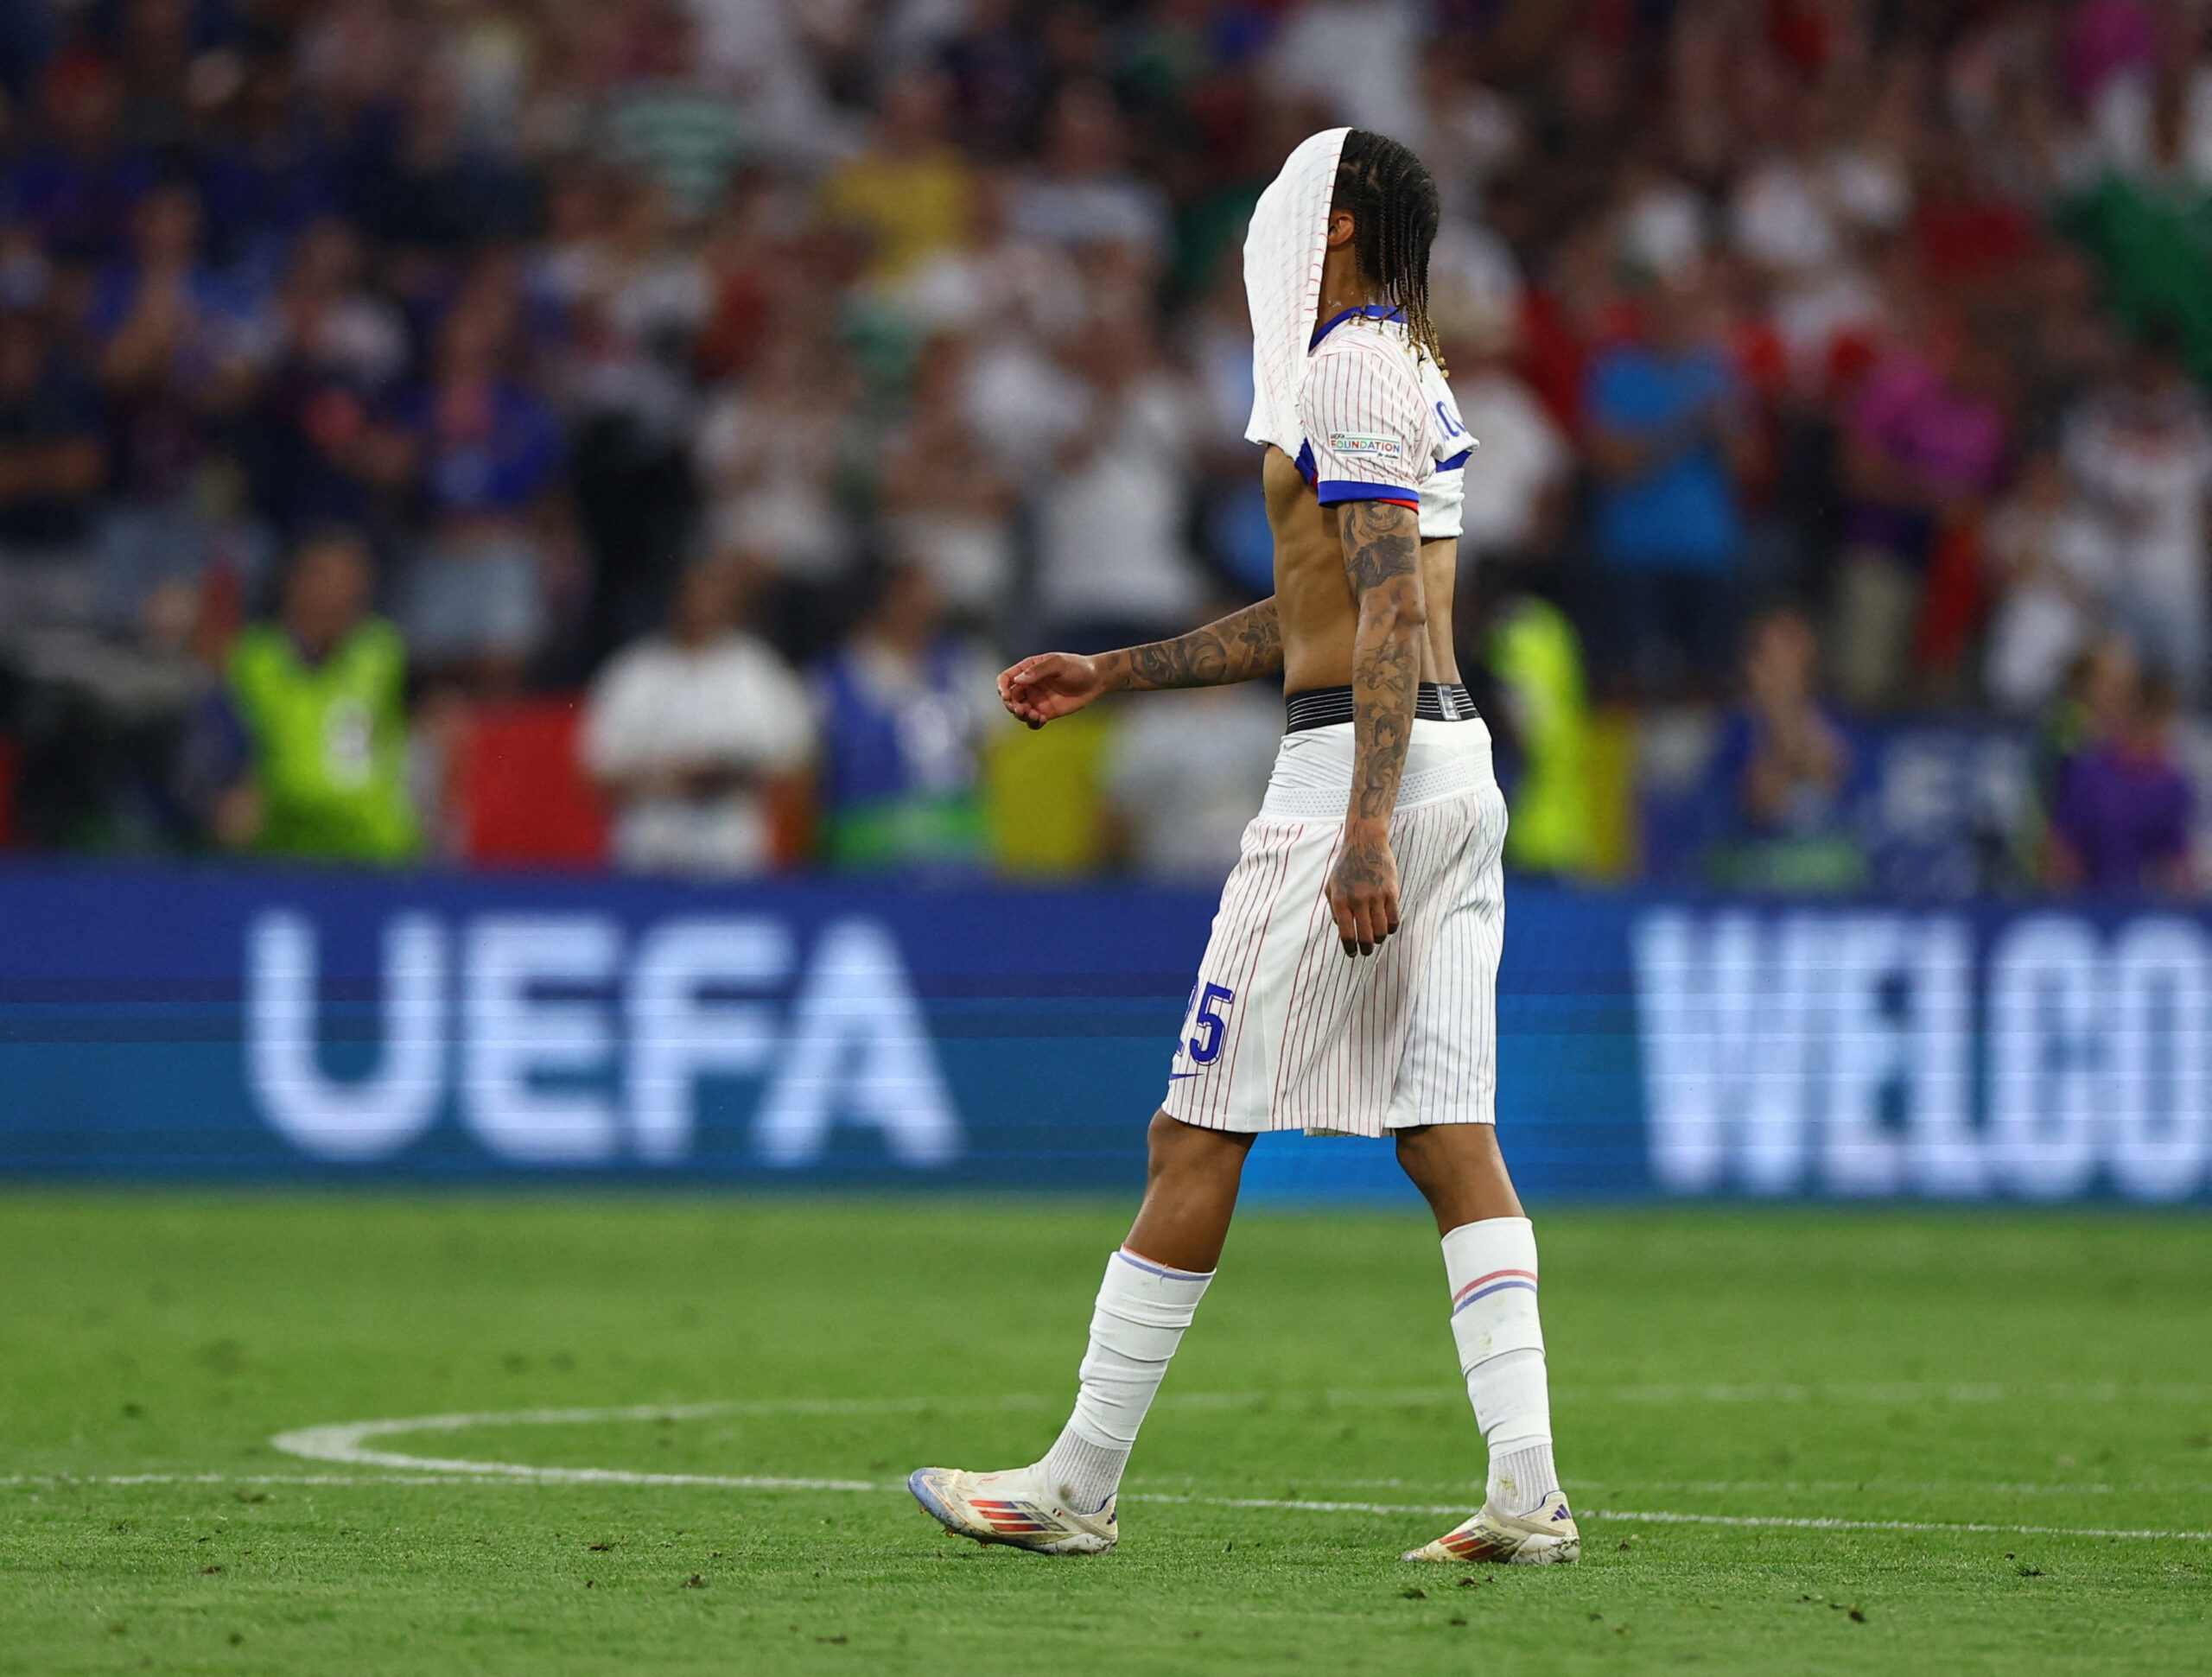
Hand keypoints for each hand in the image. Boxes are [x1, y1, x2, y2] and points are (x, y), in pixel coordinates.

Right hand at [998, 652, 1104, 728]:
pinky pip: (1033, 721)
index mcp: (1028, 670)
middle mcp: (1029, 685)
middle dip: (1011, 705)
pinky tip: (1041, 720)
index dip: (1002, 687)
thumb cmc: (1077, 667)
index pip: (1006, 678)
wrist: (1096, 680)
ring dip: (1022, 715)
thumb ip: (1039, 670)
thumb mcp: (1058, 664)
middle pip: (1010, 698)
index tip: (1006, 695)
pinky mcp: (1046, 712)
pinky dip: (1033, 723)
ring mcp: (1036, 699)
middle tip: (1021, 709)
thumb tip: (1018, 680)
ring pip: (1019, 711)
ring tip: (1035, 715)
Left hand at [1326, 826, 1400, 956]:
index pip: (1346, 934)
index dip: (1350, 949)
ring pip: (1382, 931)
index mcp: (1340, 900)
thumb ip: (1335, 910)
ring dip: (1380, 939)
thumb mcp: (1332, 886)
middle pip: (1366, 937)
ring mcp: (1376, 896)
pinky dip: (1391, 928)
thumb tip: (1344, 932)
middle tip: (1366, 951)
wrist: (1366, 843)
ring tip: (1377, 938)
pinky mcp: (1392, 892)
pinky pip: (1394, 919)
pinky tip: (1387, 927)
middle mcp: (1358, 900)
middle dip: (1366, 949)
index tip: (1352, 954)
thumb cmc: (1346, 867)